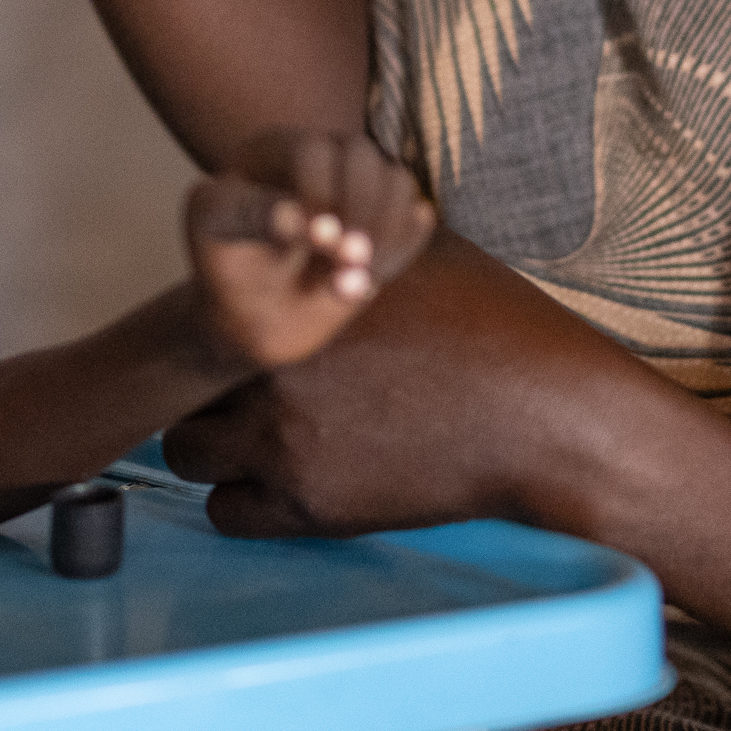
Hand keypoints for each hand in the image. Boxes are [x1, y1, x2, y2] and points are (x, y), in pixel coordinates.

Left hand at [164, 234, 663, 536]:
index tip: (238, 337)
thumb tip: (318, 217)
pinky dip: (249, 500)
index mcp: (296, 300)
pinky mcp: (312, 507)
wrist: (546, 419)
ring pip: (191, 455)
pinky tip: (293, 478)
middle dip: (207, 388)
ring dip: (218, 448)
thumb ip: (351, 241)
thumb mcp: (418, 253)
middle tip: (245, 392)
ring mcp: (287, 444)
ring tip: (265, 439)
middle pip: (184, 385)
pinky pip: (228, 513)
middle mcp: (276, 371)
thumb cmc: (494, 328)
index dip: (215, 325)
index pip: (200, 312)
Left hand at [185, 132, 437, 370]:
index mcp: (276, 148)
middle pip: (363, 155)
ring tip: (357, 277)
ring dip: (387, 231)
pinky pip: (417, 216)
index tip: (313, 240)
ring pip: (398, 181)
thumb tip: (296, 217)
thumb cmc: (226, 261)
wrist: (253, 311)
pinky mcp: (387, 220)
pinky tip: (368, 278)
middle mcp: (324, 157)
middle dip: (362, 207)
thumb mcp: (216, 231)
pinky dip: (403, 246)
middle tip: (349, 257)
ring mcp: (360, 187)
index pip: (312, 151)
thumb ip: (251, 216)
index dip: (320, 193)